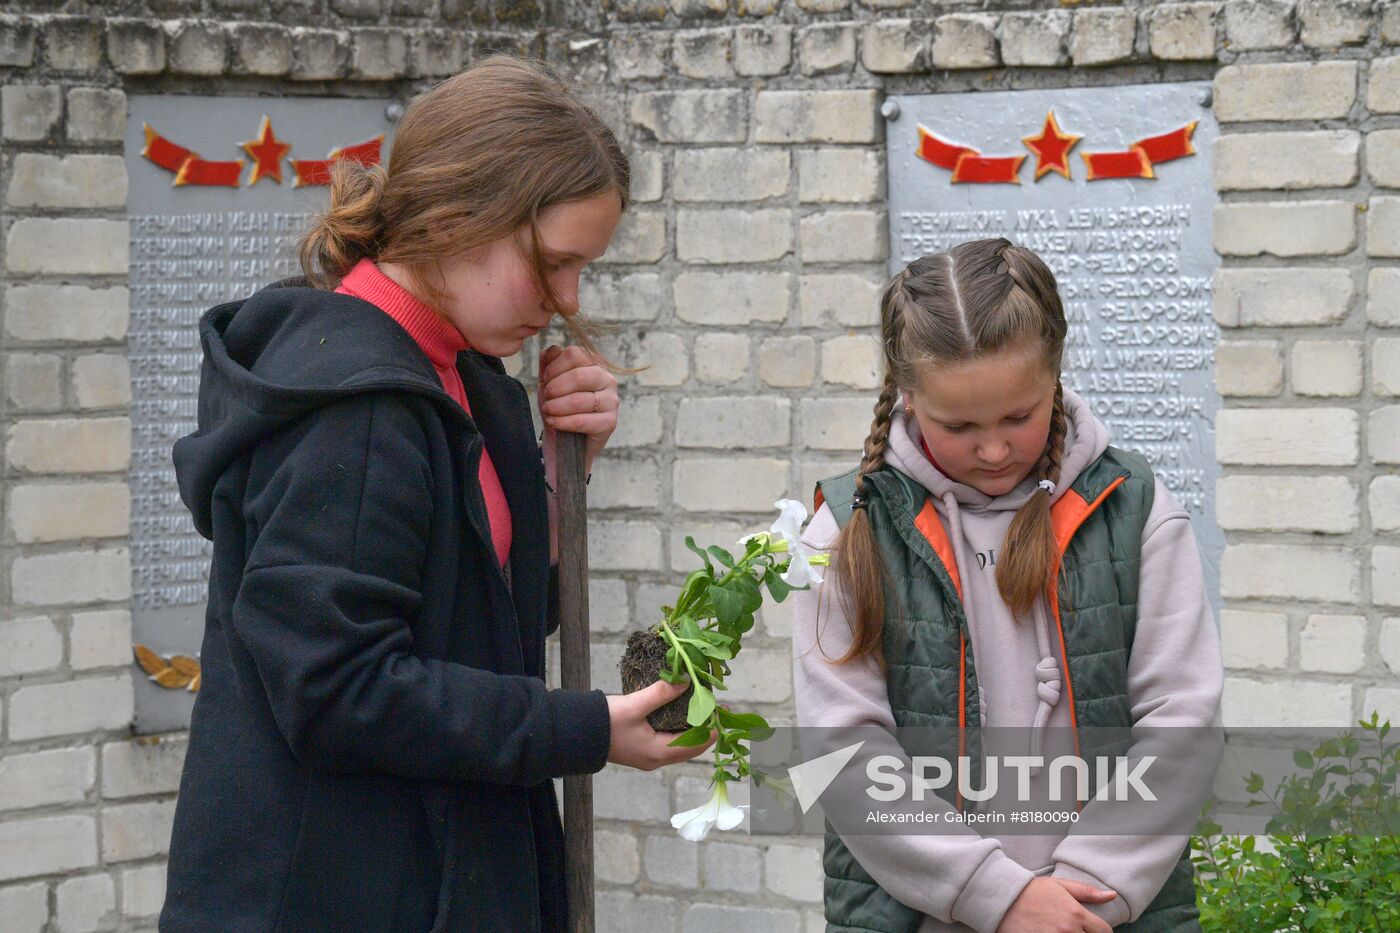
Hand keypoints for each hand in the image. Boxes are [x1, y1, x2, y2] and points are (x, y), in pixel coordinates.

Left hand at [537, 344, 617, 471]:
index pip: (575, 354)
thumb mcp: (549, 382)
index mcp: (594, 365)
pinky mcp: (610, 422)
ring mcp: (611, 401)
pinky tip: (554, 423)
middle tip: (546, 397)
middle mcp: (607, 379)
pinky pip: (584, 420)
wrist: (565, 439)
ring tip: (548, 411)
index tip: (545, 379)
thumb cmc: (559, 407)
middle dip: (556, 388)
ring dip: (557, 406)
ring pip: (580, 400)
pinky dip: (564, 422)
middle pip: (579, 375)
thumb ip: (549, 363)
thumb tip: (552, 349)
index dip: (555, 366)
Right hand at [606, 679, 715, 770]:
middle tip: (715, 705)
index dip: (712, 726)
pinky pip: (669, 743)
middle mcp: (656, 759)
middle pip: (691, 747)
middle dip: (705, 727)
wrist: (575, 734)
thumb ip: (661, 693)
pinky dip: (679, 730)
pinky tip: (680, 714)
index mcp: (659, 752)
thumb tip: (687, 681)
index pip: (697, 744)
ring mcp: (648, 757)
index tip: (723, 708)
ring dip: (693, 728)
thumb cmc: (604, 722)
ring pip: (680, 745)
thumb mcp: (635, 704)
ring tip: (701, 707)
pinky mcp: (641, 750)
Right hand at [996, 878, 1116, 932]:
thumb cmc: (1033, 891)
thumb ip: (1087, 892)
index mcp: (1076, 913)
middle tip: (1076, 929)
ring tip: (1065, 931)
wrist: (1005, 899)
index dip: (1102, 931)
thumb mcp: (1060, 885)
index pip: (1104, 931)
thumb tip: (1112, 895)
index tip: (1094, 929)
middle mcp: (1068, 930)